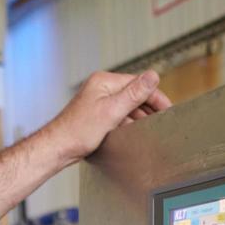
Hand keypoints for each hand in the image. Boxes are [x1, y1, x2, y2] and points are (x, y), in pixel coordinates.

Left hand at [38, 70, 172, 165]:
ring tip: (150, 128)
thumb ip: (134, 94)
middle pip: (133, 93)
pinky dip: (127, 122)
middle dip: (148, 106)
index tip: (167, 109)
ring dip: (138, 115)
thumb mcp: (112, 111)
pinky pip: (117, 114)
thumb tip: (153, 76)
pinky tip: (132, 132)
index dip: (155, 95)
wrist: (57, 148)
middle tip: (161, 120)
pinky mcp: (95, 114)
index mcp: (104, 81)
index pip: (138, 83)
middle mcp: (100, 88)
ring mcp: (97, 101)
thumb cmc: (78, 131)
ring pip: (126, 105)